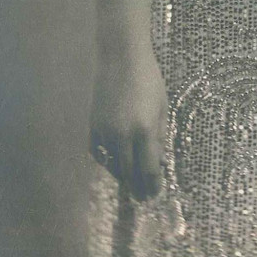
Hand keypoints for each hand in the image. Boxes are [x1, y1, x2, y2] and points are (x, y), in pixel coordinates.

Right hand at [89, 26, 168, 200]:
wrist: (121, 59)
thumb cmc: (149, 80)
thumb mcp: (163, 107)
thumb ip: (160, 136)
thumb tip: (159, 161)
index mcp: (145, 130)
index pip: (148, 169)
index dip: (152, 185)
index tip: (154, 195)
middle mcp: (123, 135)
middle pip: (129, 172)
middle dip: (137, 187)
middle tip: (143, 198)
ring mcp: (105, 131)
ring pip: (112, 165)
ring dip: (122, 176)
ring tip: (131, 183)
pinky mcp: (93, 126)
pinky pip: (99, 153)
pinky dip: (107, 162)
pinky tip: (115, 164)